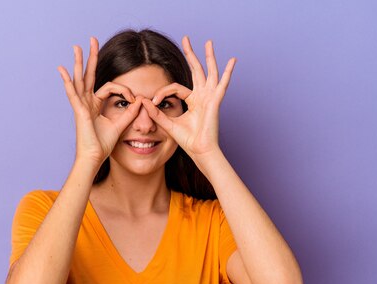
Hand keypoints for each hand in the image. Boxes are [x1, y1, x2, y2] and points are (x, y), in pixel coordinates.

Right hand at [57, 37, 142, 164]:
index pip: (109, 87)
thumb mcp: (120, 126)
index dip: (124, 90)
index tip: (135, 99)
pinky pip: (73, 94)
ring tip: (76, 47)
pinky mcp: (79, 111)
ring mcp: (81, 105)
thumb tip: (140, 101)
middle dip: (91, 58)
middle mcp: (86, 102)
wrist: (94, 157)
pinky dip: (68, 82)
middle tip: (91, 40)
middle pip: (88, 75)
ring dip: (78, 62)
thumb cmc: (103, 145)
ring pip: (79, 79)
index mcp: (95, 105)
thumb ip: (130, 113)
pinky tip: (63, 70)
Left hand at [140, 36, 235, 165]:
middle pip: (196, 71)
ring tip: (209, 42)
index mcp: (193, 101)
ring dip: (209, 57)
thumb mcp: (168, 124)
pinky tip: (233, 60)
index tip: (152, 101)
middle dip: (191, 55)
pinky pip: (222, 84)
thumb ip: (157, 113)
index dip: (162, 92)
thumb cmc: (188, 141)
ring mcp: (210, 98)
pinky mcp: (215, 101)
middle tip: (186, 39)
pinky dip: (228, 72)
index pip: (176, 88)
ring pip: (210, 72)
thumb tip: (143, 102)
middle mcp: (202, 96)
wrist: (200, 151)